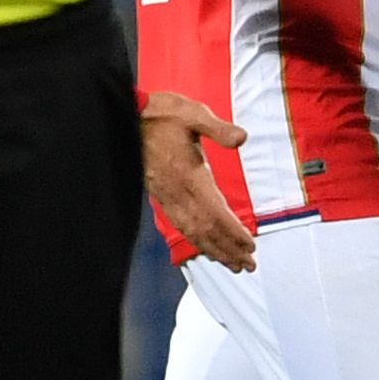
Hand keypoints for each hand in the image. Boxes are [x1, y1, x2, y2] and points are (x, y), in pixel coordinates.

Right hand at [140, 89, 257, 273]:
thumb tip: (242, 138)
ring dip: (214, 250)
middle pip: (206, 230)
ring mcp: (168, 196)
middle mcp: (178, 192)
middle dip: (228, 250)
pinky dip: (197, 240)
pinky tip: (207, 247)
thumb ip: (218, 128)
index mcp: (190, 175)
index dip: (233, 233)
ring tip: (233, 265)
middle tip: (248, 266)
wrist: (128, 118)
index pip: (215, 213)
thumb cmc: (162, 114)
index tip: (250, 247)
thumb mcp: (193, 113)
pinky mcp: (161, 195)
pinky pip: (181, 225)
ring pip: (193, 232)